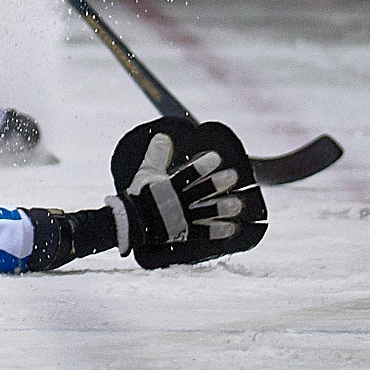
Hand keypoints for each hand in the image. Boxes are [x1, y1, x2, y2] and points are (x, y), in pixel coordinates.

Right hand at [107, 117, 266, 267]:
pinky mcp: (184, 234)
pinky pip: (204, 233)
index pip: (187, 174)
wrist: (130, 223)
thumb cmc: (139, 195)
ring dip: (223, 209)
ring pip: (206, 213)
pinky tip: (232, 227)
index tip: (217, 158)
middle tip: (233, 176)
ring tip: (238, 204)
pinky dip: (218, 231)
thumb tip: (164, 135)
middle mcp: (177, 202)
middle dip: (218, 184)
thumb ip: (156, 154)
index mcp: (167, 186)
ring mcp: (181, 219)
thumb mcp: (145, 172)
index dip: (202, 166)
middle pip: (201, 192)